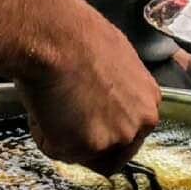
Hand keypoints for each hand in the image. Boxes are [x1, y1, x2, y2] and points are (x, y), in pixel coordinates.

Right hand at [15, 4, 160, 175]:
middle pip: (111, 153)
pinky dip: (41, 132)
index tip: (85, 122)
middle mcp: (139, 124)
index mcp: (149, 101)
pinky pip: (54, 149)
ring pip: (80, 153)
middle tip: (62, 118)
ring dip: (61, 135)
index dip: (103, 130)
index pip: (131, 135)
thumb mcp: (115, 59)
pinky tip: (43, 103)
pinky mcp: (85, 147)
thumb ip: (116, 89)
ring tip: (51, 101)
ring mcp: (113, 138)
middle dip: (85, 142)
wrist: (55, 36)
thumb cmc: (78, 36)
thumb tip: (100, 96)